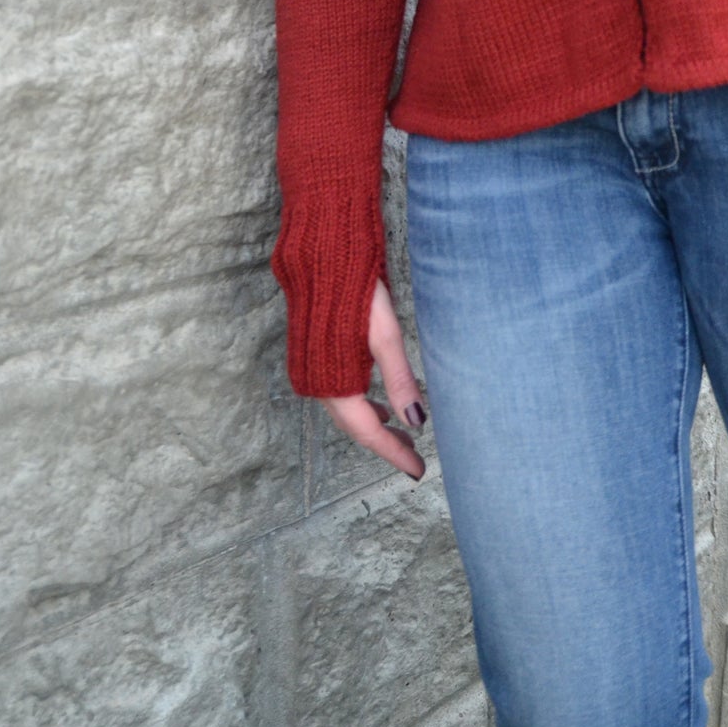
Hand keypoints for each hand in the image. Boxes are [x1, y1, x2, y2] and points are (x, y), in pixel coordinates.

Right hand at [318, 278, 428, 479]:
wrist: (319, 255)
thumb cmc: (355, 289)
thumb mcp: (385, 334)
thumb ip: (399, 379)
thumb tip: (417, 423)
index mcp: (333, 382)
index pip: (367, 432)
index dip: (393, 453)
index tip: (417, 471)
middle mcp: (316, 383)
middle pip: (354, 426)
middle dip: (384, 443)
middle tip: (414, 458)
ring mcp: (310, 370)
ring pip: (345, 411)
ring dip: (372, 424)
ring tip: (400, 434)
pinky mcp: (310, 356)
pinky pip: (336, 394)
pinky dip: (360, 405)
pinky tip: (377, 404)